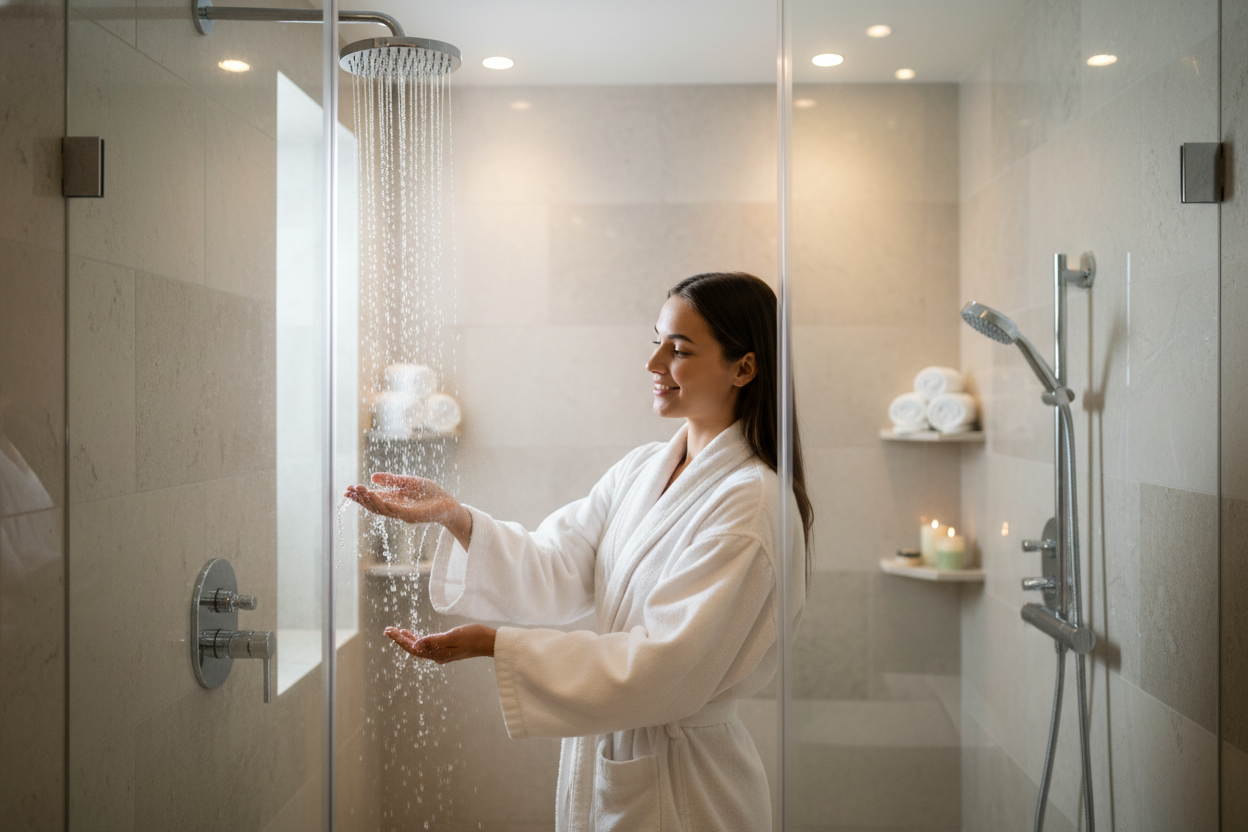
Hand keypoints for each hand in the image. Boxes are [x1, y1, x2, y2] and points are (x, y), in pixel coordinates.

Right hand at [344, 473, 471, 546]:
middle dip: (360, 499)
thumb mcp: (408, 482)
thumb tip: (372, 477)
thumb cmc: (429, 493)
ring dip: (369, 501)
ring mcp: (401, 514)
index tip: (348, 489)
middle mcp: (394, 508)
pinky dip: (383, 504)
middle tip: (348, 491)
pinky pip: (393, 510)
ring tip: (359, 491)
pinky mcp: (410, 516)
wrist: (448, 504)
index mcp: (393, 500)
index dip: (360, 495)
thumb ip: (392, 480)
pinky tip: (374, 496)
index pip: (372, 498)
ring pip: (381, 509)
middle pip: (373, 505)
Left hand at [385, 625, 495, 664]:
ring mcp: (442, 653)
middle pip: (413, 648)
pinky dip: (418, 639)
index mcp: (437, 654)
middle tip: (388, 630)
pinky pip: (427, 645)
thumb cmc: (473, 636)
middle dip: (400, 639)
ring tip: (396, 631)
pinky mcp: (447, 649)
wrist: (489, 642)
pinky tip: (414, 635)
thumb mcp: (452, 636)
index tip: (389, 632)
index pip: (412, 648)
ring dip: (407, 639)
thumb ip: (433, 641)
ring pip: (419, 647)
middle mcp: (437, 656)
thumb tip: (415, 646)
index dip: (399, 640)